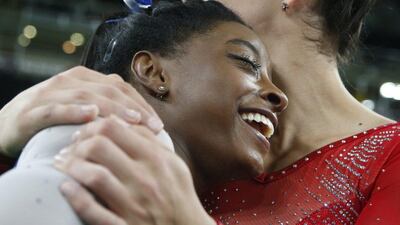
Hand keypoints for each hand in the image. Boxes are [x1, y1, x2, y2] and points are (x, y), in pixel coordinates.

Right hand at [0, 66, 162, 156]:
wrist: (8, 125)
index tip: (159, 124)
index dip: (142, 104)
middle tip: (153, 127)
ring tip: (132, 121)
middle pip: (109, 90)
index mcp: (86, 79)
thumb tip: (142, 124)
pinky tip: (91, 116)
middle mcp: (71, 81)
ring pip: (88, 97)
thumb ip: (106, 109)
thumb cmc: (54, 121)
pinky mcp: (33, 110)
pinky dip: (74, 111)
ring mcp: (52, 93)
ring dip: (113, 109)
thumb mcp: (82, 109)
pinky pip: (56, 109)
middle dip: (134, 108)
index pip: (121, 88)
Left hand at [54, 116, 214, 224]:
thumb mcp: (173, 163)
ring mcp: (133, 204)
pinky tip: (65, 187)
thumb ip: (150, 142)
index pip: (114, 128)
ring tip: (63, 164)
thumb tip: (125, 122)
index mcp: (155, 159)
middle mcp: (144, 179)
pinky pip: (92, 210)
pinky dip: (75, 197)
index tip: (86, 132)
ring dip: (71, 166)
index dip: (92, 126)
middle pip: (99, 146)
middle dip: (78, 143)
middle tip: (71, 147)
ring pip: (93, 175)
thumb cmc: (178, 193)